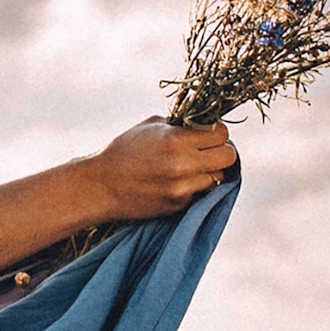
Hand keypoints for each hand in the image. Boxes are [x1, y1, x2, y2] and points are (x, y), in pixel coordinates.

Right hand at [91, 117, 236, 221]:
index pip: (222, 134)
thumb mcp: (151, 127)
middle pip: (228, 157)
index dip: (217, 132)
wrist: (101, 185)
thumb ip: (181, 125)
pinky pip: (200, 192)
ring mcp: (182, 187)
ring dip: (208, 171)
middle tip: (207, 151)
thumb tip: (207, 126)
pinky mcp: (179, 205)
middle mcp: (183, 164)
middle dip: (220, 151)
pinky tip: (175, 181)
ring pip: (217, 177)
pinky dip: (193, 186)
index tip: (207, 134)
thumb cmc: (124, 150)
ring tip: (190, 168)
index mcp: (176, 139)